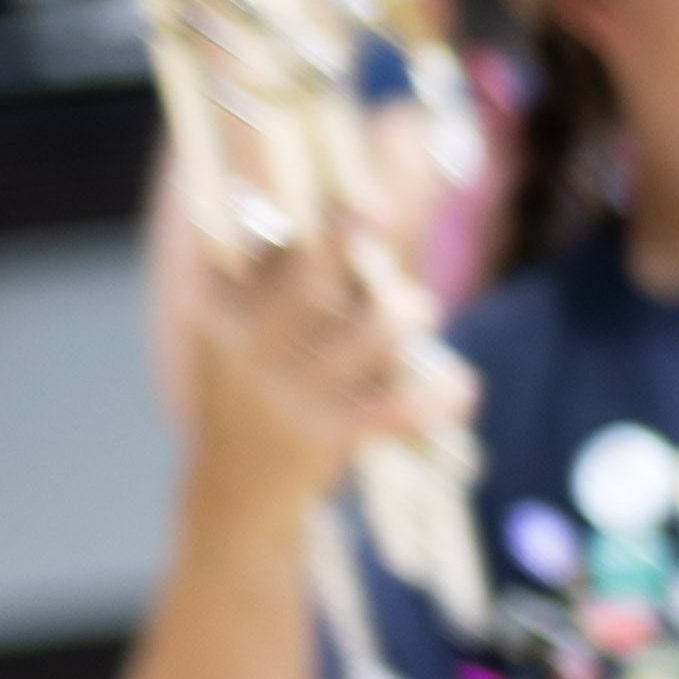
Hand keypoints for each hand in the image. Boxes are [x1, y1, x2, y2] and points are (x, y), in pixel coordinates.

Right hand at [146, 177, 452, 509]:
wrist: (230, 506)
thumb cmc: (253, 405)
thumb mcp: (241, 344)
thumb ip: (279, 287)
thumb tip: (347, 214)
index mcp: (217, 313)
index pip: (250, 245)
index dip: (286, 204)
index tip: (327, 171)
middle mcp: (241, 348)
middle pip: (299, 280)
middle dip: (340, 240)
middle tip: (381, 203)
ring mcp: (279, 397)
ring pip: (355, 342)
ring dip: (396, 318)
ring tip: (422, 306)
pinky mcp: (319, 442)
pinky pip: (389, 411)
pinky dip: (431, 398)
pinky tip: (461, 387)